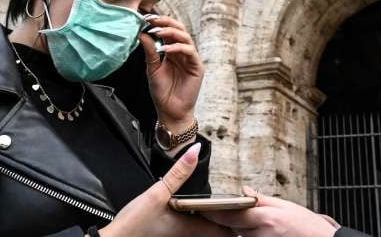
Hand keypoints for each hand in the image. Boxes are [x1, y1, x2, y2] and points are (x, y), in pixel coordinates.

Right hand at [98, 143, 231, 236]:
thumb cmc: (134, 224)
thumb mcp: (157, 194)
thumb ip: (179, 173)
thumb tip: (194, 151)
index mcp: (192, 228)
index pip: (226, 228)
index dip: (238, 218)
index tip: (246, 205)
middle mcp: (189, 236)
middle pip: (219, 232)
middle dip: (230, 220)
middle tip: (239, 205)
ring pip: (207, 232)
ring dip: (216, 221)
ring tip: (224, 207)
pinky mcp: (171, 235)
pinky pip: (194, 231)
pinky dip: (201, 222)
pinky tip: (196, 212)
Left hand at [141, 15, 202, 133]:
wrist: (170, 112)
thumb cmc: (162, 93)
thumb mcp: (152, 69)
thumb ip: (150, 51)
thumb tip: (142, 33)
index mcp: (172, 51)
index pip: (168, 31)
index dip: (159, 23)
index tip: (145, 18)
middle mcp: (182, 52)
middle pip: (179, 29)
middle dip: (166, 22)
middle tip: (152, 20)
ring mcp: (191, 58)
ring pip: (185, 37)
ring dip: (171, 32)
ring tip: (158, 32)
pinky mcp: (197, 67)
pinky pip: (190, 51)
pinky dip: (178, 47)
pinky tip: (166, 50)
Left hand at [201, 186, 337, 236]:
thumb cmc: (307, 225)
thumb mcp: (286, 206)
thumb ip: (262, 200)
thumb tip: (245, 191)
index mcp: (265, 219)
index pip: (231, 215)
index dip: (214, 212)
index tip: (201, 208)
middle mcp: (260, 235)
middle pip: (232, 227)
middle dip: (222, 219)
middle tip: (208, 212)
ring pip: (240, 235)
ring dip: (235, 227)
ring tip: (232, 219)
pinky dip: (246, 234)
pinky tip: (247, 228)